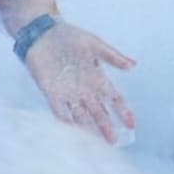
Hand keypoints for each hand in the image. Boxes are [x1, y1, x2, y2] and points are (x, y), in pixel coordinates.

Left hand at [22, 21, 135, 143]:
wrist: (41, 32)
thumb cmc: (68, 36)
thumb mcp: (94, 44)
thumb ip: (112, 56)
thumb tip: (133, 64)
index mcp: (97, 79)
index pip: (114, 100)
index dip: (123, 112)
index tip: (131, 124)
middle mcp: (84, 90)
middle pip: (98, 112)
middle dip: (106, 126)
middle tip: (113, 141)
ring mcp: (68, 92)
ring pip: (81, 115)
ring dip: (88, 128)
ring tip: (95, 141)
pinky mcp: (51, 92)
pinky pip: (59, 110)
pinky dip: (65, 120)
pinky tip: (70, 130)